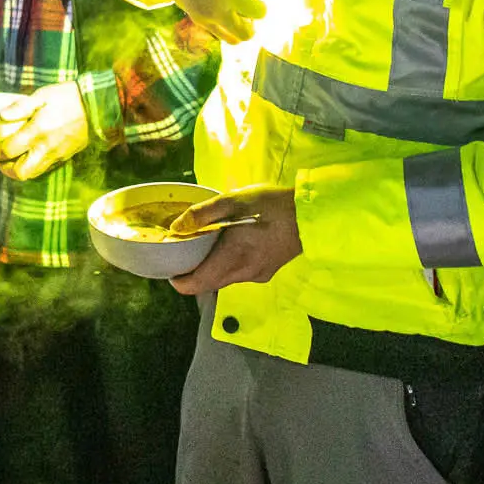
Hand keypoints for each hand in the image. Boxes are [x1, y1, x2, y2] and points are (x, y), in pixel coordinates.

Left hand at [0, 81, 90, 181]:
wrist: (97, 106)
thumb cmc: (68, 97)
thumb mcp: (42, 96)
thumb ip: (20, 107)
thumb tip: (1, 116)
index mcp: (37, 132)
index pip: (7, 150)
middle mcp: (45, 148)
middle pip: (19, 172)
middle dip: (4, 169)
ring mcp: (56, 155)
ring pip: (32, 173)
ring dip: (18, 169)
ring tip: (12, 157)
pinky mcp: (65, 157)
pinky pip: (44, 168)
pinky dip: (33, 165)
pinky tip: (30, 154)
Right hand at [149, 0, 270, 44]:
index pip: (258, 11)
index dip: (264, 3)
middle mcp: (216, 10)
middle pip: (247, 34)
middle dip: (253, 22)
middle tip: (251, 6)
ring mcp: (205, 18)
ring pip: (232, 38)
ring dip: (240, 28)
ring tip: (239, 10)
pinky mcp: (196, 19)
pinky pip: (218, 33)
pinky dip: (227, 26)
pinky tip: (225, 8)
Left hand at [167, 184, 301, 294]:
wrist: (311, 216)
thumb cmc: (271, 205)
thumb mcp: (233, 200)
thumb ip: (202, 214)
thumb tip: (177, 227)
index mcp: (232, 257)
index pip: (198, 284)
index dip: (180, 282)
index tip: (171, 270)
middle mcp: (243, 272)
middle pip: (209, 284)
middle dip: (193, 275)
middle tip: (186, 254)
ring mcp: (257, 275)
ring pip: (224, 280)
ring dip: (212, 269)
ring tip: (207, 247)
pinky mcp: (267, 273)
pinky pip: (240, 275)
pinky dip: (229, 266)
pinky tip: (232, 247)